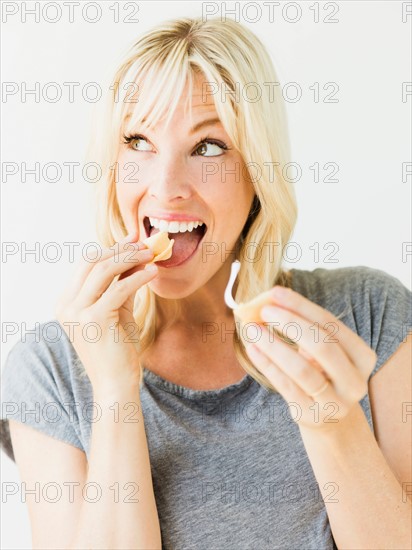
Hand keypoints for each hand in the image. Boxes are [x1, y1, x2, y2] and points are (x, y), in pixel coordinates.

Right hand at [55, 231, 157, 393]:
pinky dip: (139, 277)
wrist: (116, 383)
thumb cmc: (117, 349)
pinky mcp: (95, 319)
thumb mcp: (118, 311)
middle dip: (121, 249)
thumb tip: (136, 256)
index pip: (86, 263)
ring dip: (131, 258)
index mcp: (67, 301)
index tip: (134, 240)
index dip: (111, 248)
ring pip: (105, 269)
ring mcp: (77, 311)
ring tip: (151, 254)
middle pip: (93, 261)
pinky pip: (120, 288)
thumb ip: (122, 284)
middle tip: (145, 245)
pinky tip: (153, 273)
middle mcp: (67, 304)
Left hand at [244, 285, 376, 430]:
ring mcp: (335, 402)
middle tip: (264, 310)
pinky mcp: (312, 415)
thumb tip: (271, 301)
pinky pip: (286, 386)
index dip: (301, 306)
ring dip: (274, 345)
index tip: (276, 293)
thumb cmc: (321, 371)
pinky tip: (252, 349)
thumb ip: (304, 327)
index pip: (331, 324)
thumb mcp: (322, 350)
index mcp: (363, 357)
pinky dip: (267, 365)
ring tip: (252, 328)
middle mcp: (355, 381)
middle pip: (322, 345)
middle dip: (290, 323)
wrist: (328, 415)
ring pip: (302, 369)